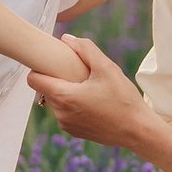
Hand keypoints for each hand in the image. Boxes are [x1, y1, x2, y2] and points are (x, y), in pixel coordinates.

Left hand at [29, 35, 156, 149]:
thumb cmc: (124, 99)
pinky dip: (73, 106)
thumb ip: (85, 49)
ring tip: (88, 88)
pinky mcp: (74, 132)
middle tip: (79, 74)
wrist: (138, 131)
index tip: (53, 62)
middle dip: (57, 79)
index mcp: (64, 97)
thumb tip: (66, 39)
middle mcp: (60, 114)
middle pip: (45, 89)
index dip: (40, 67)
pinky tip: (93, 102)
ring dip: (65, 93)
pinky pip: (65, 113)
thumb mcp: (107, 68)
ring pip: (56, 102)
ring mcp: (66, 125)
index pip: (33, 80)